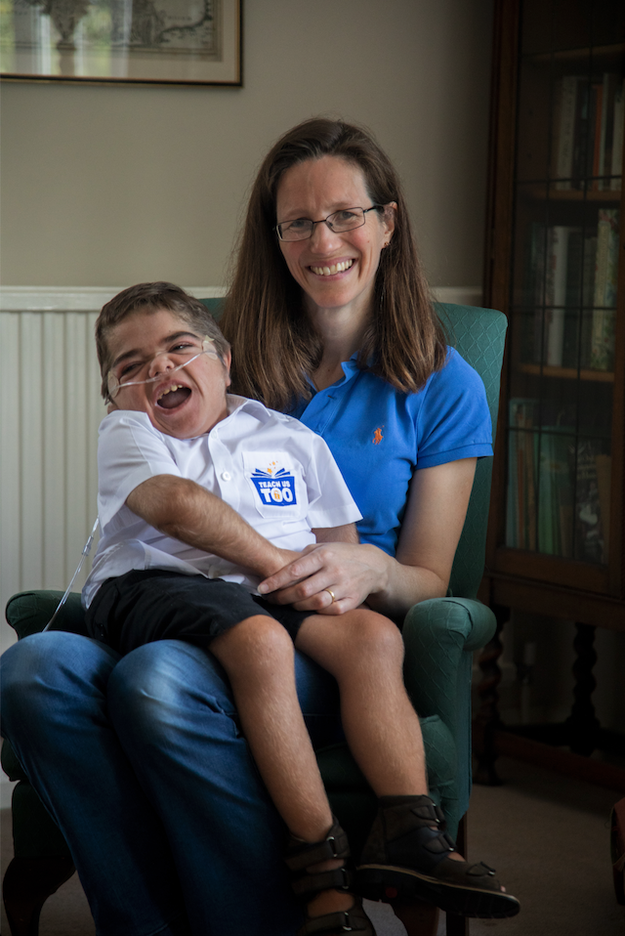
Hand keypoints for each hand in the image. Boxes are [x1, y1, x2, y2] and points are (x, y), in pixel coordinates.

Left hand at [257, 542, 389, 614]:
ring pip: (316, 602)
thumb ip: (302, 557)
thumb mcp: (322, 548)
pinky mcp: (353, 600)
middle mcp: (334, 570)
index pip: (295, 570)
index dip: (276, 581)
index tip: (262, 588)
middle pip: (302, 590)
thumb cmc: (341, 554)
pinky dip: (318, 612)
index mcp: (324, 555)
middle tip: (271, 600)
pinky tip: (310, 609)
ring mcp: (345, 586)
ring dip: (298, 607)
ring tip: (289, 605)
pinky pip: (331, 611)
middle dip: (282, 597)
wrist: (373, 565)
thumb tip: (277, 569)